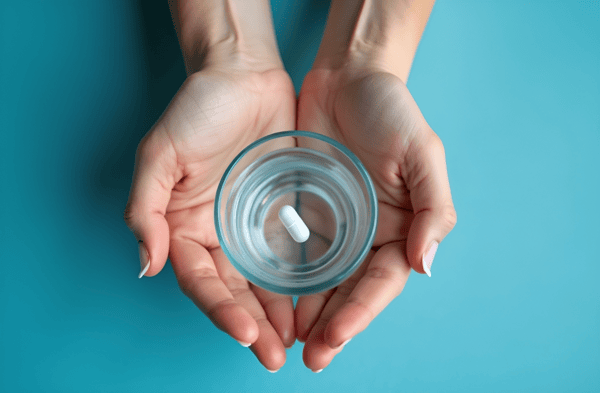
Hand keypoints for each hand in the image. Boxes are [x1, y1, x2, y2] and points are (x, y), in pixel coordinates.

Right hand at [124, 64, 296, 370]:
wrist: (243, 75)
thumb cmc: (198, 109)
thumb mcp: (160, 154)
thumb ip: (146, 210)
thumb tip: (147, 266)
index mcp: (185, 227)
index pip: (200, 281)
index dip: (220, 309)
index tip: (245, 333)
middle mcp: (217, 234)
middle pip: (234, 291)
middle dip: (253, 326)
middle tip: (275, 356)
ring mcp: (249, 226)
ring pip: (263, 281)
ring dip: (277, 314)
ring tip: (296, 343)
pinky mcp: (281, 213)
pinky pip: (290, 253)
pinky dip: (299, 282)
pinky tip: (312, 304)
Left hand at [295, 66, 456, 370]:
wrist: (348, 78)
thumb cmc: (391, 112)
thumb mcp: (422, 154)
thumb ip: (431, 209)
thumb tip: (425, 265)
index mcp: (398, 229)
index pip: (380, 283)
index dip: (359, 314)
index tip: (333, 338)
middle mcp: (367, 235)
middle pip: (350, 293)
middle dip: (331, 327)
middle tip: (308, 357)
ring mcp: (336, 227)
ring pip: (322, 283)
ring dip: (307, 314)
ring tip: (287, 343)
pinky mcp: (306, 212)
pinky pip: (296, 254)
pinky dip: (287, 281)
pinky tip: (273, 302)